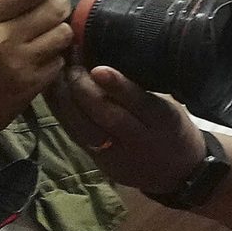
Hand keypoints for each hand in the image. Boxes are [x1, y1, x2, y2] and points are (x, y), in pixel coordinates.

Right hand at [0, 0, 72, 158]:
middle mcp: (4, 41)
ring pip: (63, 36)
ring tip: (50, 26)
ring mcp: (22, 66)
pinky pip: (59, 63)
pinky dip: (56, 54)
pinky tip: (44, 52)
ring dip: (60, 27)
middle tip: (51, 1)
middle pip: (54, 10)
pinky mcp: (30, 89)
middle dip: (57, 1)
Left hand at [44, 64, 206, 198]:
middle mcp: (142, 140)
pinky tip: (53, 93)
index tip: (99, 68)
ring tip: (56, 74)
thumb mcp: (169, 107)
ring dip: (65, 99)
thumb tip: (106, 58)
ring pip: (86, 127)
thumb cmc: (171, 128)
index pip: (141, 103)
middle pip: (108, 115)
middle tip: (70, 63)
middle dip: (83, 88)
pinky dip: (61, 112)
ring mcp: (118, 154)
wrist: (178, 172)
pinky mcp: (101, 162)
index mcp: (165, 121)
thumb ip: (142, 90)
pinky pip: (76, 134)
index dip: (118, 86)